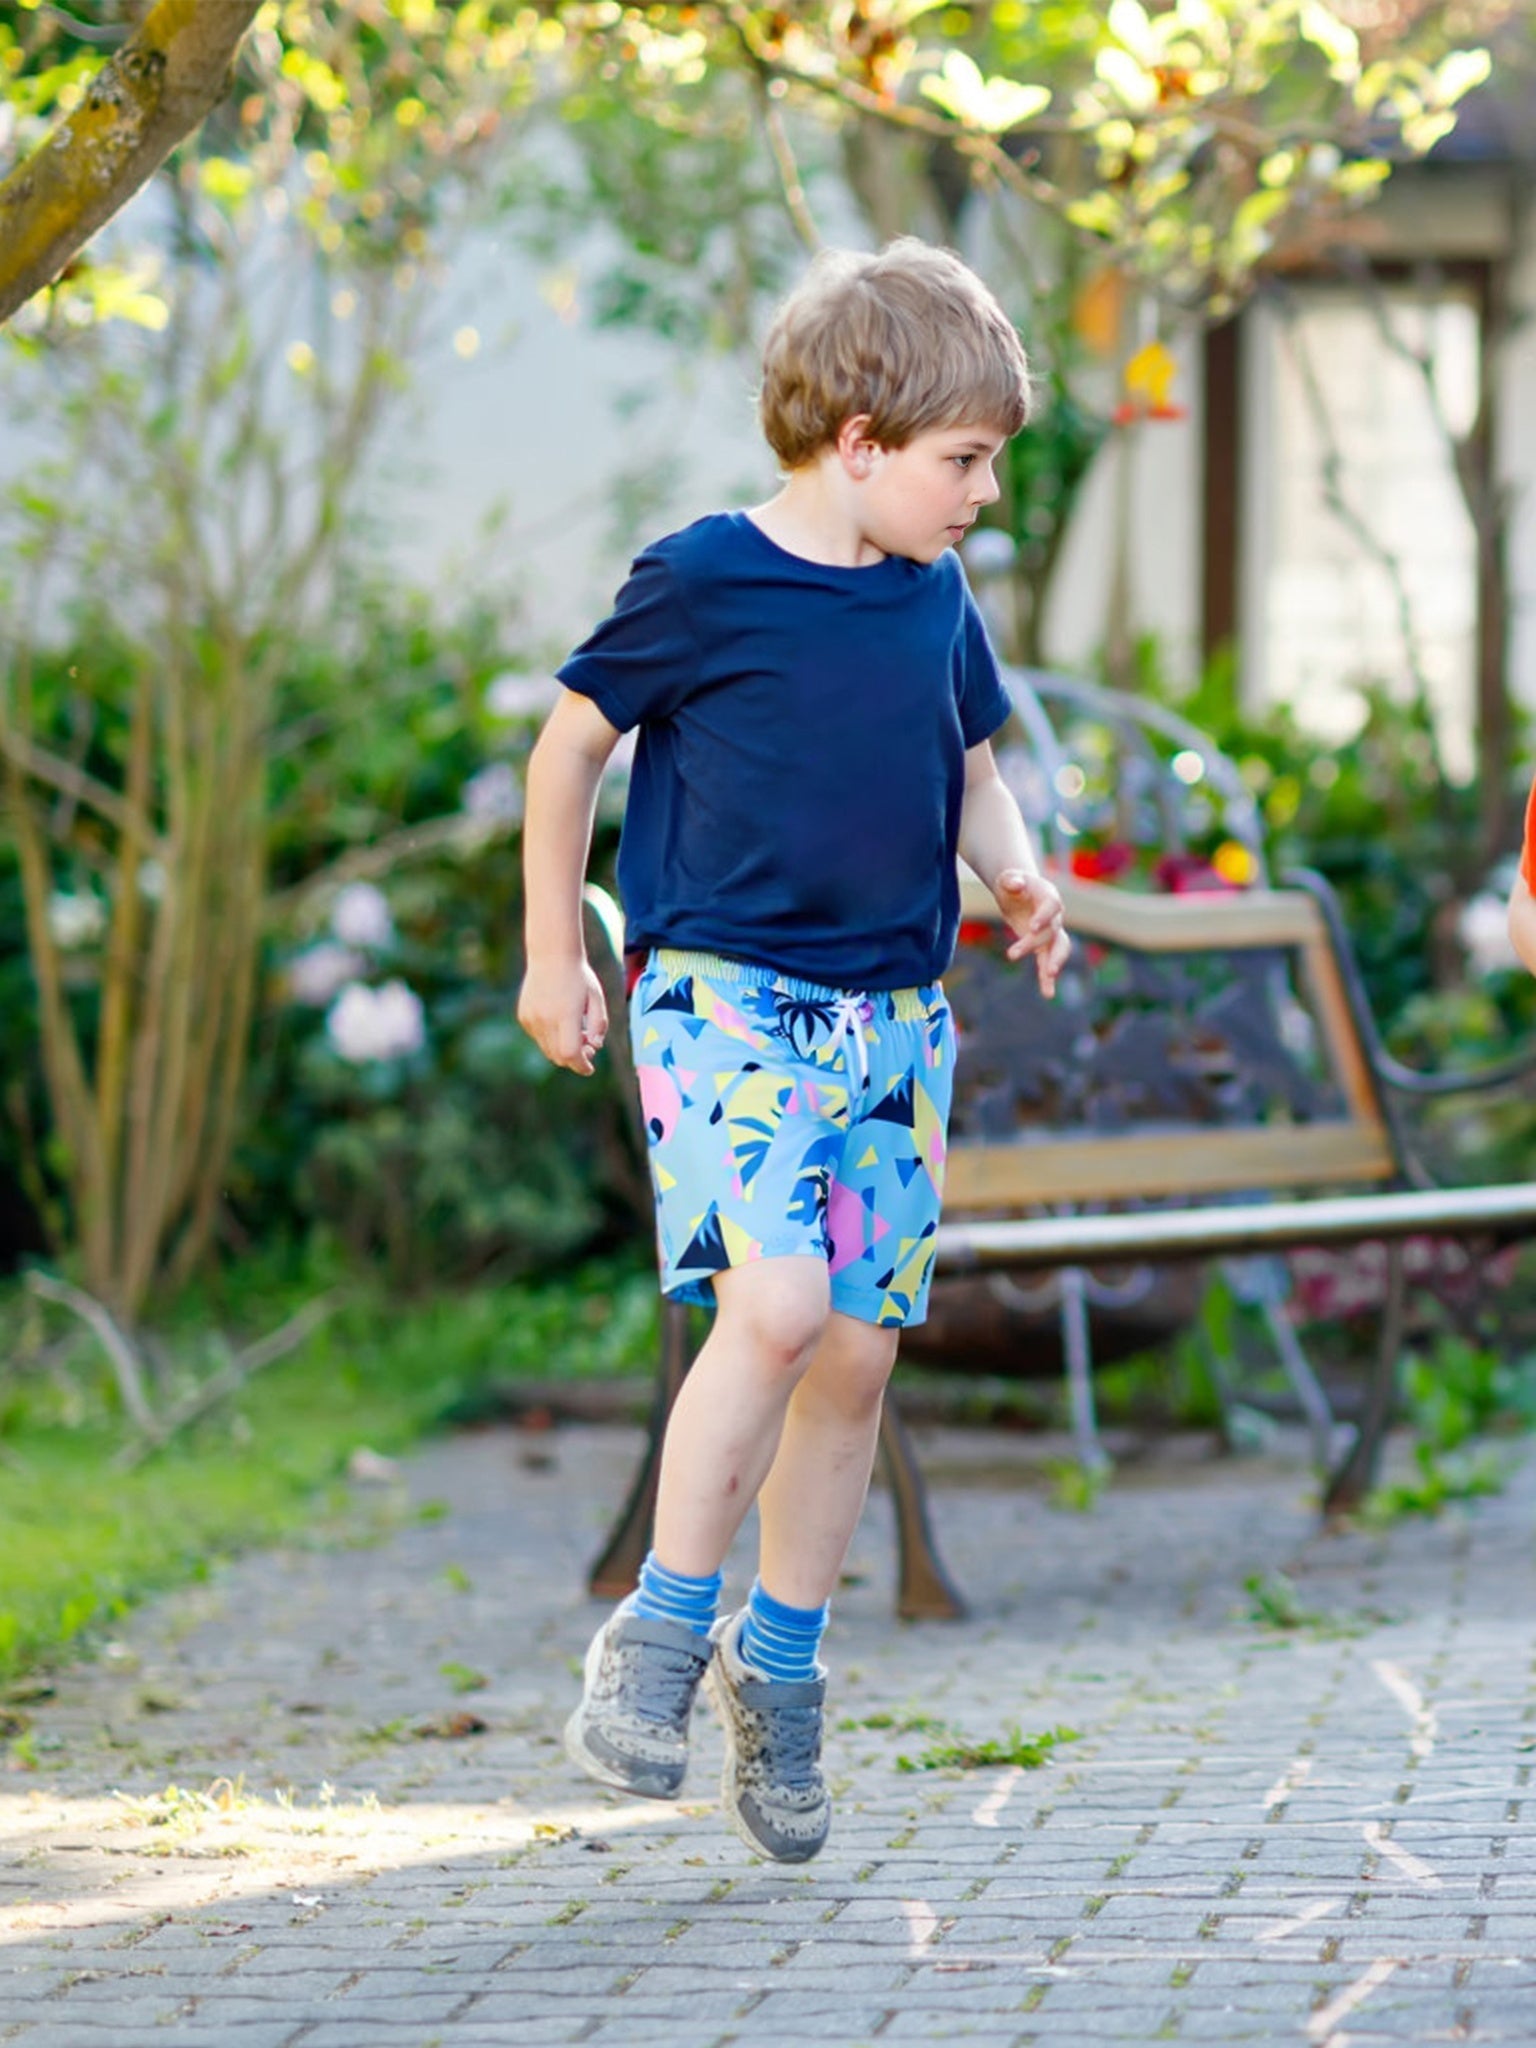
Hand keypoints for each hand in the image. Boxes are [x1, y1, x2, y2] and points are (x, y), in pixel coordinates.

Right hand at [516, 957, 608, 1074]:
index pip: (570, 1054)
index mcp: (566, 1014)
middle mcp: (545, 1019)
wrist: (551, 955)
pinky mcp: (524, 1016)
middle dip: (574, 1058)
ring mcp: (531, 1018)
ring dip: (562, 1049)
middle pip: (558, 1056)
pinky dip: (551, 1038)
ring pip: (547, 1049)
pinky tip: (560, 1019)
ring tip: (576, 1030)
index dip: (581, 1066)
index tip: (589, 1069)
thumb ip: (599, 1024)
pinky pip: (539, 1038)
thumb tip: (594, 1046)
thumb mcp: (597, 998)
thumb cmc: (579, 976)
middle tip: (588, 1046)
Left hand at [994, 869, 1070, 998]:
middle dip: (1036, 943)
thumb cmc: (1013, 883)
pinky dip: (1048, 978)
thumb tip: (1016, 884)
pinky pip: (1047, 962)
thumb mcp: (1008, 878)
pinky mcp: (1044, 946)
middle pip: (1051, 931)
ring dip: (1054, 962)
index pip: (1052, 906)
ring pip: (1059, 949)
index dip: (1044, 916)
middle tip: (1014, 953)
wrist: (1020, 892)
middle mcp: (1055, 916)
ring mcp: (1052, 933)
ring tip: (1048, 977)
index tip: (1032, 927)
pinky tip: (1048, 994)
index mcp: (1049, 896)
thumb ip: (1011, 880)